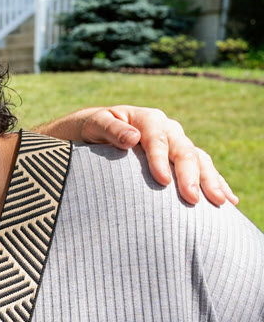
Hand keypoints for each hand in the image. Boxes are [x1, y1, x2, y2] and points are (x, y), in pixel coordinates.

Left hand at [79, 105, 236, 205]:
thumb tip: (131, 137)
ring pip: (200, 160)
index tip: (163, 181)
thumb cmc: (93, 129)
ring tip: (219, 202)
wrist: (98, 131)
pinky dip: (217, 182)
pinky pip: (204, 168)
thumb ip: (111, 129)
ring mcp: (178, 143)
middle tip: (192, 199)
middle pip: (184, 151)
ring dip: (210, 181)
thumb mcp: (95, 124)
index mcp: (148, 119)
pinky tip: (229, 200)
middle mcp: (169, 129)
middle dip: (190, 175)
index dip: (161, 160)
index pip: (158, 140)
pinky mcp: (182, 157)